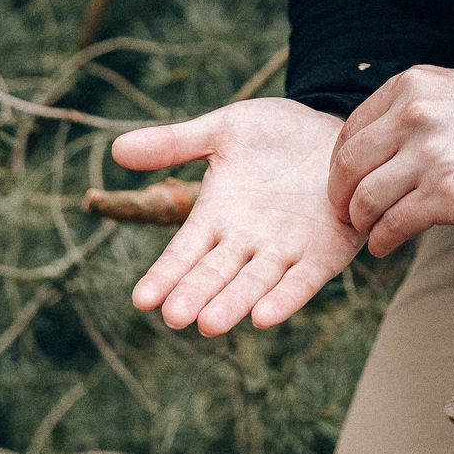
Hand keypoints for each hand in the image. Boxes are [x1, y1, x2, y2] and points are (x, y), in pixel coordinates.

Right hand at [111, 99, 362, 334]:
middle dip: (195, 295)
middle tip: (174, 316)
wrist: (337, 130)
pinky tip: (265, 316)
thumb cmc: (278, 134)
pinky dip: (285, 298)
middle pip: (214, 275)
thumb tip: (116, 148)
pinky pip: (302, 281)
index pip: (183, 254)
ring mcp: (284, 252)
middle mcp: (246, 243)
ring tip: (210, 323)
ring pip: (253, 284)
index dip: (164, 276)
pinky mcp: (323, 254)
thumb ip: (174, 143)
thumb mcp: (223, 131)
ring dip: (233, 304)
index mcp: (216, 218)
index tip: (141, 298)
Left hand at [327, 66, 453, 257]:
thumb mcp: (453, 92)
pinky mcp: (445, 196)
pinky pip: (392, 225)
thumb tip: (374, 149)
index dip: (342, 164)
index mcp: (410, 86)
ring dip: (362, 223)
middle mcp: (412, 116)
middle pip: (346, 166)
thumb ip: (411, 111)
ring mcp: (427, 157)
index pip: (349, 130)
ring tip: (373, 232)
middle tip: (350, 214)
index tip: (348, 183)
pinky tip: (387, 244)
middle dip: (341, 197)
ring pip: (364, 200)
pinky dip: (382, 240)